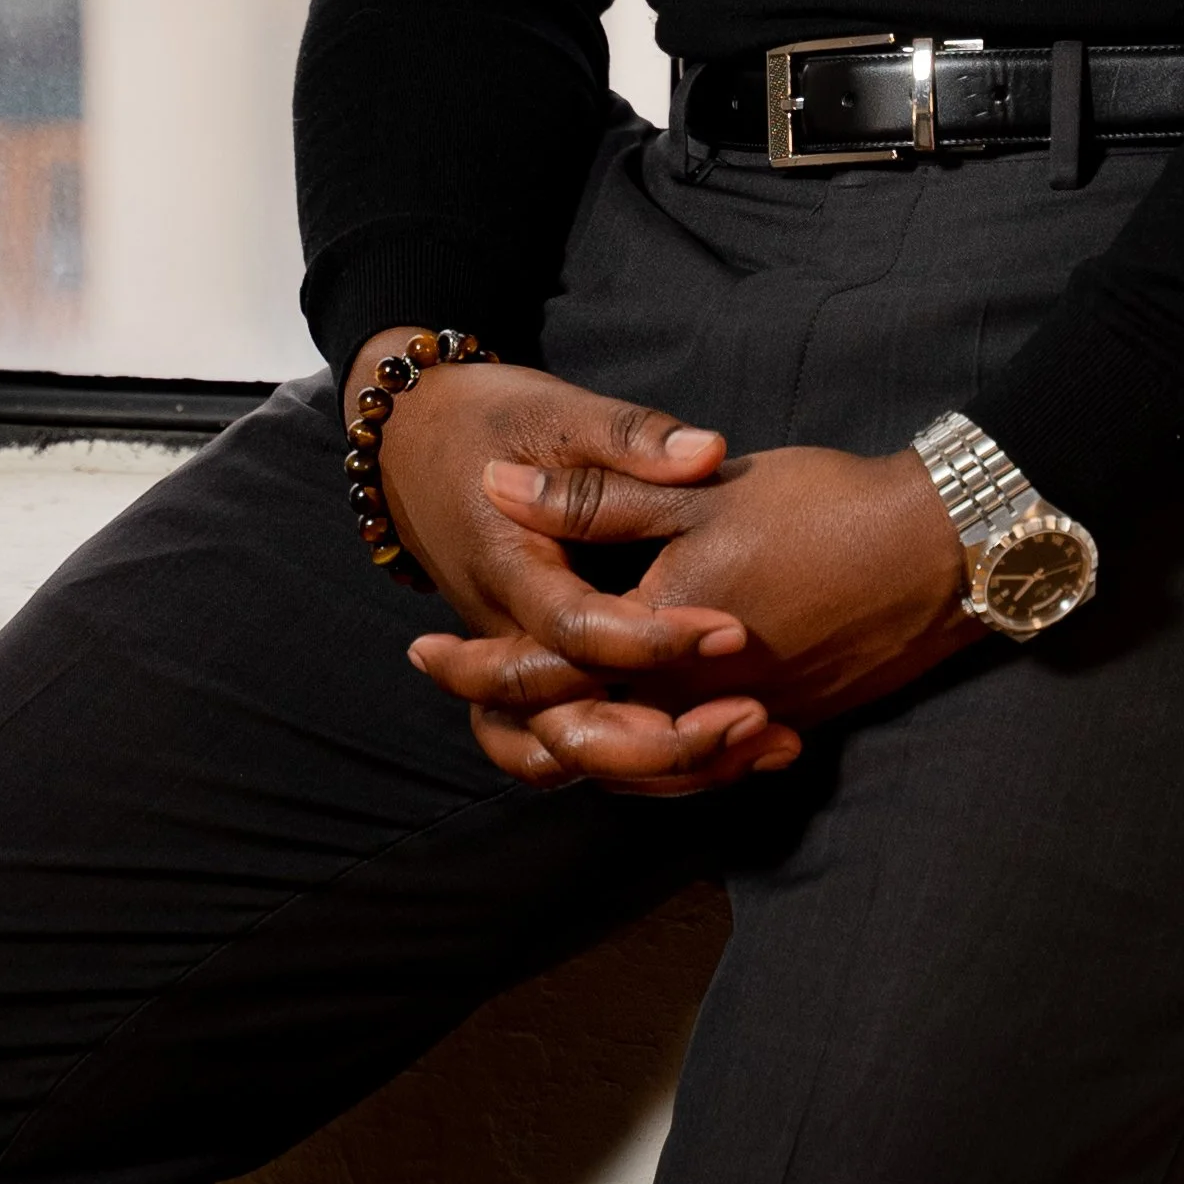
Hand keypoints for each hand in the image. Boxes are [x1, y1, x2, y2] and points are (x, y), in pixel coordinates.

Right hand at [348, 334, 800, 797]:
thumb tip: (709, 453)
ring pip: (576, 756)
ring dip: (668, 771)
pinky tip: (744, 750)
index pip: (577, 631)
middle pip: (568, 728)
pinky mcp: (540, 673)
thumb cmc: (491, 418)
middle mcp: (505, 635)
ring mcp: (518, 663)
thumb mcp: (558, 412)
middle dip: (664, 744)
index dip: (655, 638)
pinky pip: (586, 744)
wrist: (415, 441)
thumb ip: (631, 437)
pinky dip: (655, 764)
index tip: (735, 631)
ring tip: (767, 747)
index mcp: (509, 570)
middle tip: (756, 719)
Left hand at [411, 440, 974, 787]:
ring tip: (533, 714)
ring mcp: (742, 722)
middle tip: (457, 684)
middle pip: (577, 738)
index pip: (539, 674)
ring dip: (577, 740)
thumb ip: (594, 496)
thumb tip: (498, 486)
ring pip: (635, 764)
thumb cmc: (823, 510)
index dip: (473, 667)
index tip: (422, 649)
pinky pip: (697, 765)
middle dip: (510, 716)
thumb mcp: (699, 489)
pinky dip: (653, 755)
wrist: (941, 552)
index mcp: (658, 642)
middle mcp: (694, 702)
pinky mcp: (784, 722)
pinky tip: (639, 730)